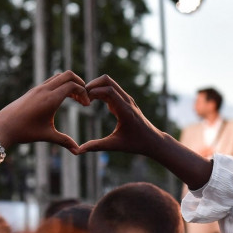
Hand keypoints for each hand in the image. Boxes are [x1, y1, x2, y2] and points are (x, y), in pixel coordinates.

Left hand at [0, 70, 89, 153]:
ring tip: (75, 99)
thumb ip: (64, 141)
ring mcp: (38, 88)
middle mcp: (45, 90)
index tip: (87, 106)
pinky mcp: (33, 90)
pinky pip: (51, 81)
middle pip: (68, 75)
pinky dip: (60, 85)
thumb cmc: (25, 131)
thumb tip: (78, 152)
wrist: (3, 126)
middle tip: (84, 98)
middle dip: (80, 83)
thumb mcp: (47, 136)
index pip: (73, 86)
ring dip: (69, 84)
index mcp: (51, 99)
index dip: (84, 93)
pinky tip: (62, 99)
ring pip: (59, 76)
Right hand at [77, 74, 212, 188]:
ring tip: (84, 99)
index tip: (83, 102)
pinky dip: (100, 91)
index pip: (108, 91)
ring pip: (109, 83)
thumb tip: (79, 151)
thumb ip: (97, 146)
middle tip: (81, 96)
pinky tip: (92, 101)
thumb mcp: (115, 145)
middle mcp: (126, 101)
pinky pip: (111, 89)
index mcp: (125, 110)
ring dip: (95, 87)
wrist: (152, 140)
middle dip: (92, 85)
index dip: (93, 92)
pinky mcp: (125, 100)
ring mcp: (126, 99)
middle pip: (107, 81)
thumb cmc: (135, 144)